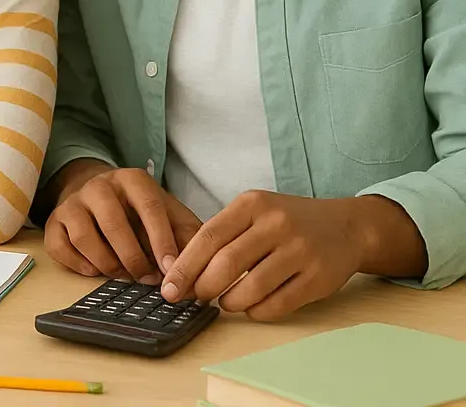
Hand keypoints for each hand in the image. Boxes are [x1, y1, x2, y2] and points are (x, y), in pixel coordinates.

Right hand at [45, 162, 201, 282]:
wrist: (96, 192)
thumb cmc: (139, 211)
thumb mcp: (168, 213)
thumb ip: (187, 234)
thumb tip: (202, 266)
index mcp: (132, 180)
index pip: (149, 207)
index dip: (161, 241)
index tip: (171, 269)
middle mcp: (98, 186)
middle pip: (114, 223)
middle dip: (134, 258)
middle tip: (148, 279)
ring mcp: (72, 202)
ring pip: (84, 236)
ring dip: (107, 264)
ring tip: (124, 275)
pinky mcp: (54, 221)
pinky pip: (59, 246)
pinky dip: (78, 264)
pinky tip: (96, 270)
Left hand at [160, 192, 410, 319]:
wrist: (347, 227)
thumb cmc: (287, 221)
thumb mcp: (253, 212)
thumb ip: (222, 235)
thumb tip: (182, 272)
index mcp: (251, 204)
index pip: (208, 237)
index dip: (184, 266)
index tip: (169, 287)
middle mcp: (276, 224)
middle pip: (227, 263)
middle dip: (203, 287)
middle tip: (195, 299)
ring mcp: (300, 250)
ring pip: (252, 287)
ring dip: (230, 302)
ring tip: (224, 303)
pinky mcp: (319, 277)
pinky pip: (279, 303)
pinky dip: (257, 311)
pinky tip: (250, 308)